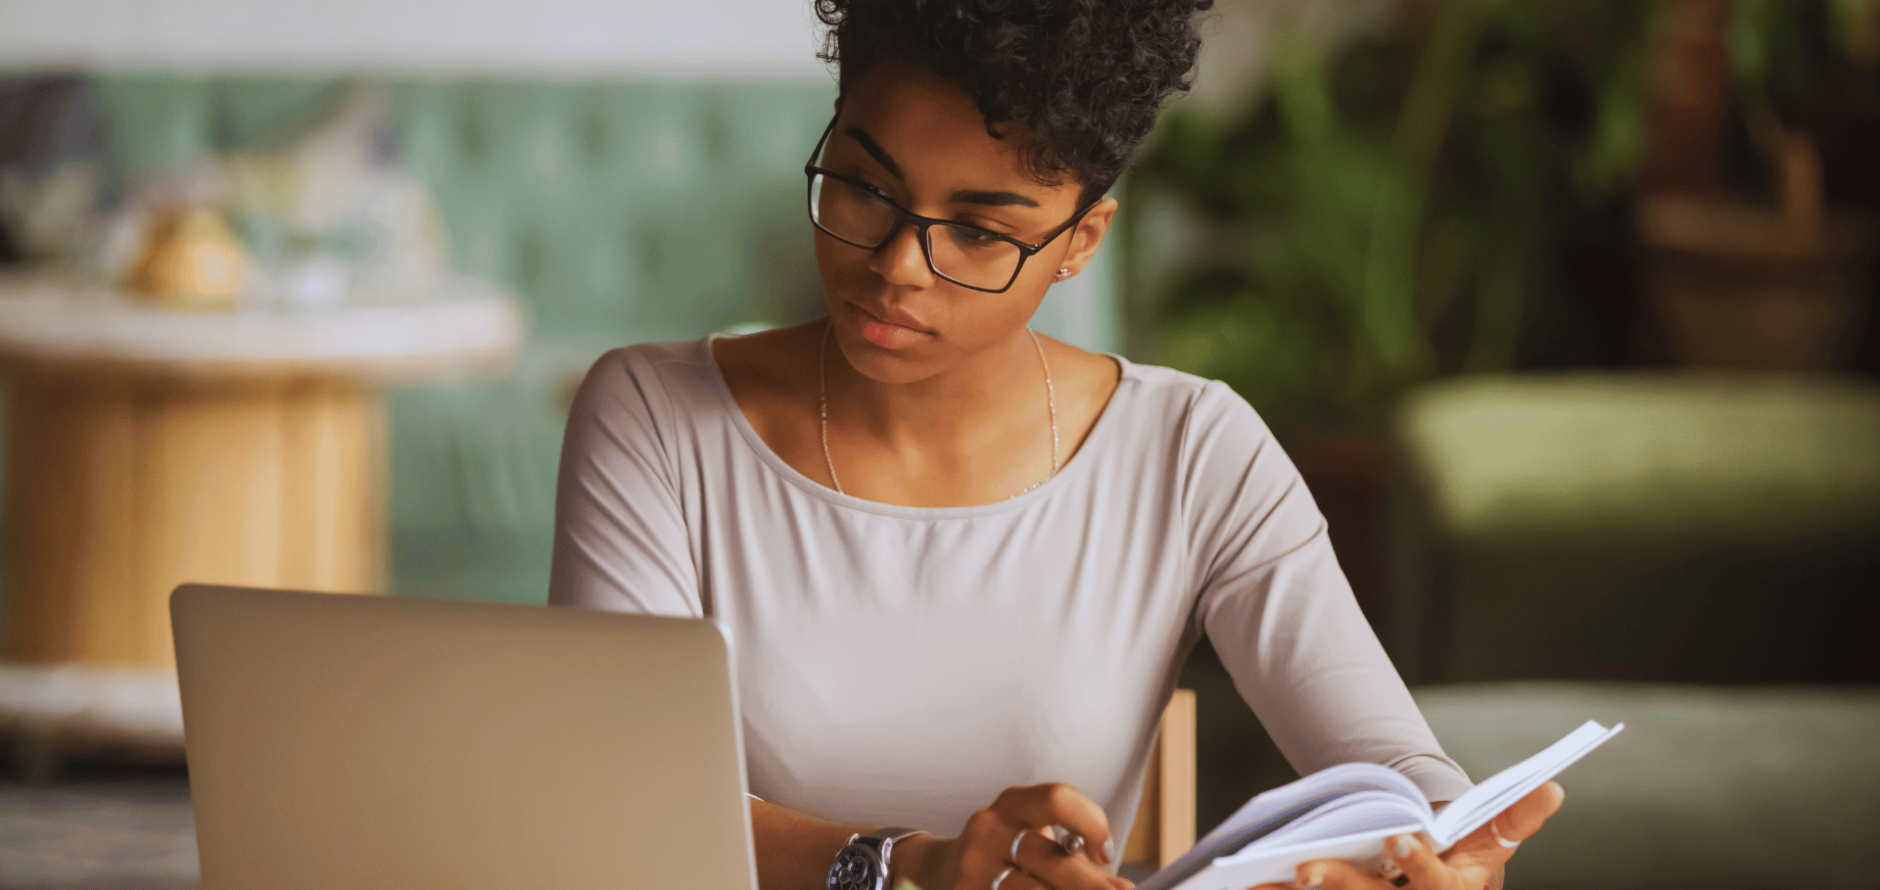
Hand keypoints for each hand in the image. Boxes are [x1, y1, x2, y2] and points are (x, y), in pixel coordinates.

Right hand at [895, 783, 1132, 889]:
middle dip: (1089, 883)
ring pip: (1032, 889)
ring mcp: (973, 865)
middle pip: (1049, 855)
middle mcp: (989, 828)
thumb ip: (1077, 859)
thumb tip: (1124, 887)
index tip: (1104, 853)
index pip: (1058, 798)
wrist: (938, 871)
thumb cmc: (1004, 854)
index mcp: (1012, 804)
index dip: (1091, 823)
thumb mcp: (1033, 840)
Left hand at [1245, 781, 1564, 889]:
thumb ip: (1515, 817)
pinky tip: (1252, 881)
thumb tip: (1553, 786)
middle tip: (1312, 868)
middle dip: (1345, 885)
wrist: (1428, 889)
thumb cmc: (1461, 859)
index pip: (1438, 886)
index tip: (1401, 838)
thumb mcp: (1490, 839)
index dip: (1420, 867)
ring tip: (1281, 871)